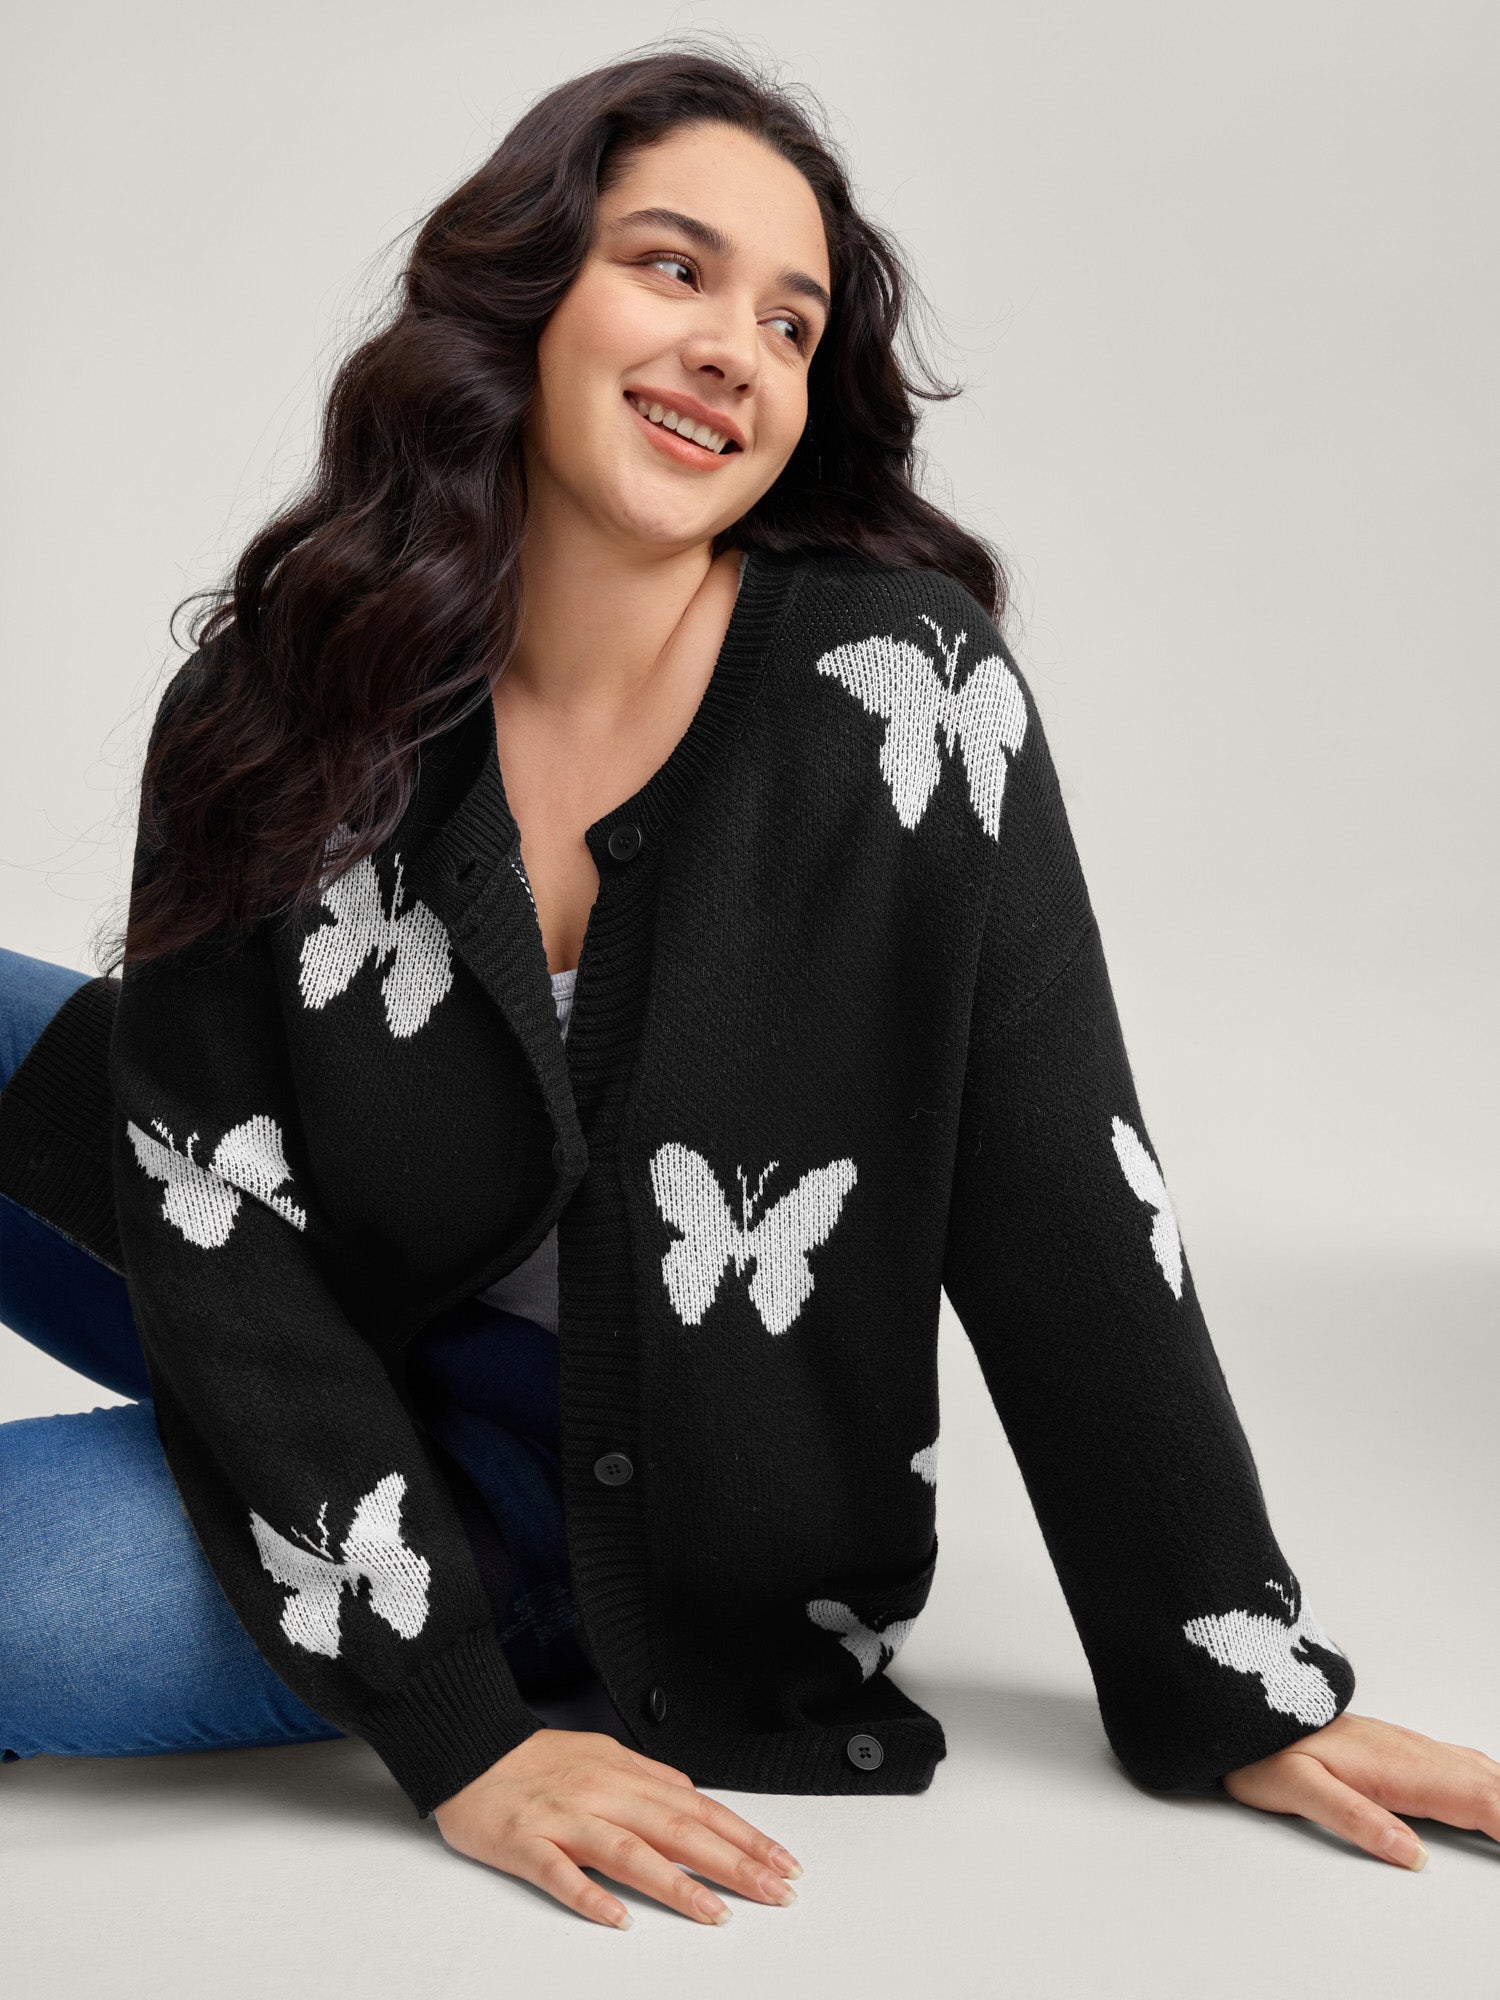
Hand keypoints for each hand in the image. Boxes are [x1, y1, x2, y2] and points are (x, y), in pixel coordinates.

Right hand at [431, 1726, 803, 1926]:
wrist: (467, 1746)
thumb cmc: (533, 1758)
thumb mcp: (602, 1753)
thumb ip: (649, 1777)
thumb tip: (692, 1796)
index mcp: (625, 1774)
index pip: (699, 1808)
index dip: (745, 1836)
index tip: (782, 1863)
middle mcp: (603, 1794)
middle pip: (678, 1830)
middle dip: (732, 1863)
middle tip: (774, 1892)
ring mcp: (565, 1819)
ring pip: (629, 1852)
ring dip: (676, 1884)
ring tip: (716, 1913)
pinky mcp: (526, 1843)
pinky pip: (560, 1873)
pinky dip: (589, 1895)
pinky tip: (617, 1919)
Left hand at [1221, 1709, 1499, 1868]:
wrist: (1244, 1709)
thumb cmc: (1265, 1750)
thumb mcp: (1297, 1788)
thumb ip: (1354, 1818)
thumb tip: (1411, 1854)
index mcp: (1397, 1766)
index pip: (1475, 1798)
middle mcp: (1411, 1752)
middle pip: (1486, 1784)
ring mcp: (1409, 1748)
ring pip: (1479, 1771)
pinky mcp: (1402, 1750)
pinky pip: (1463, 1766)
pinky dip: (1491, 1786)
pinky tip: (1493, 1796)